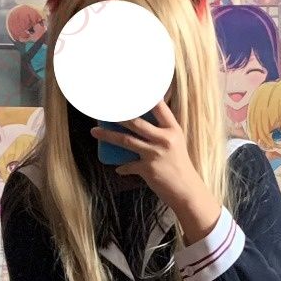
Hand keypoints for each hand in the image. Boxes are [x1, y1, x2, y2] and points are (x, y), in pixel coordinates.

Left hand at [91, 101, 205, 209]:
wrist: (186, 190)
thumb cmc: (179, 165)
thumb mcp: (176, 142)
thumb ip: (163, 130)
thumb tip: (141, 119)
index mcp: (173, 129)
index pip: (159, 107)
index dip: (144, 97)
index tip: (128, 90)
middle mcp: (164, 139)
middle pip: (136, 122)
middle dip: (117, 115)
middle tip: (103, 109)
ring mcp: (155, 154)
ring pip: (126, 141)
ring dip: (108, 135)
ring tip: (94, 131)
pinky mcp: (148, 169)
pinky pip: (128, 166)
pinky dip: (123, 167)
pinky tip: (118, 168)